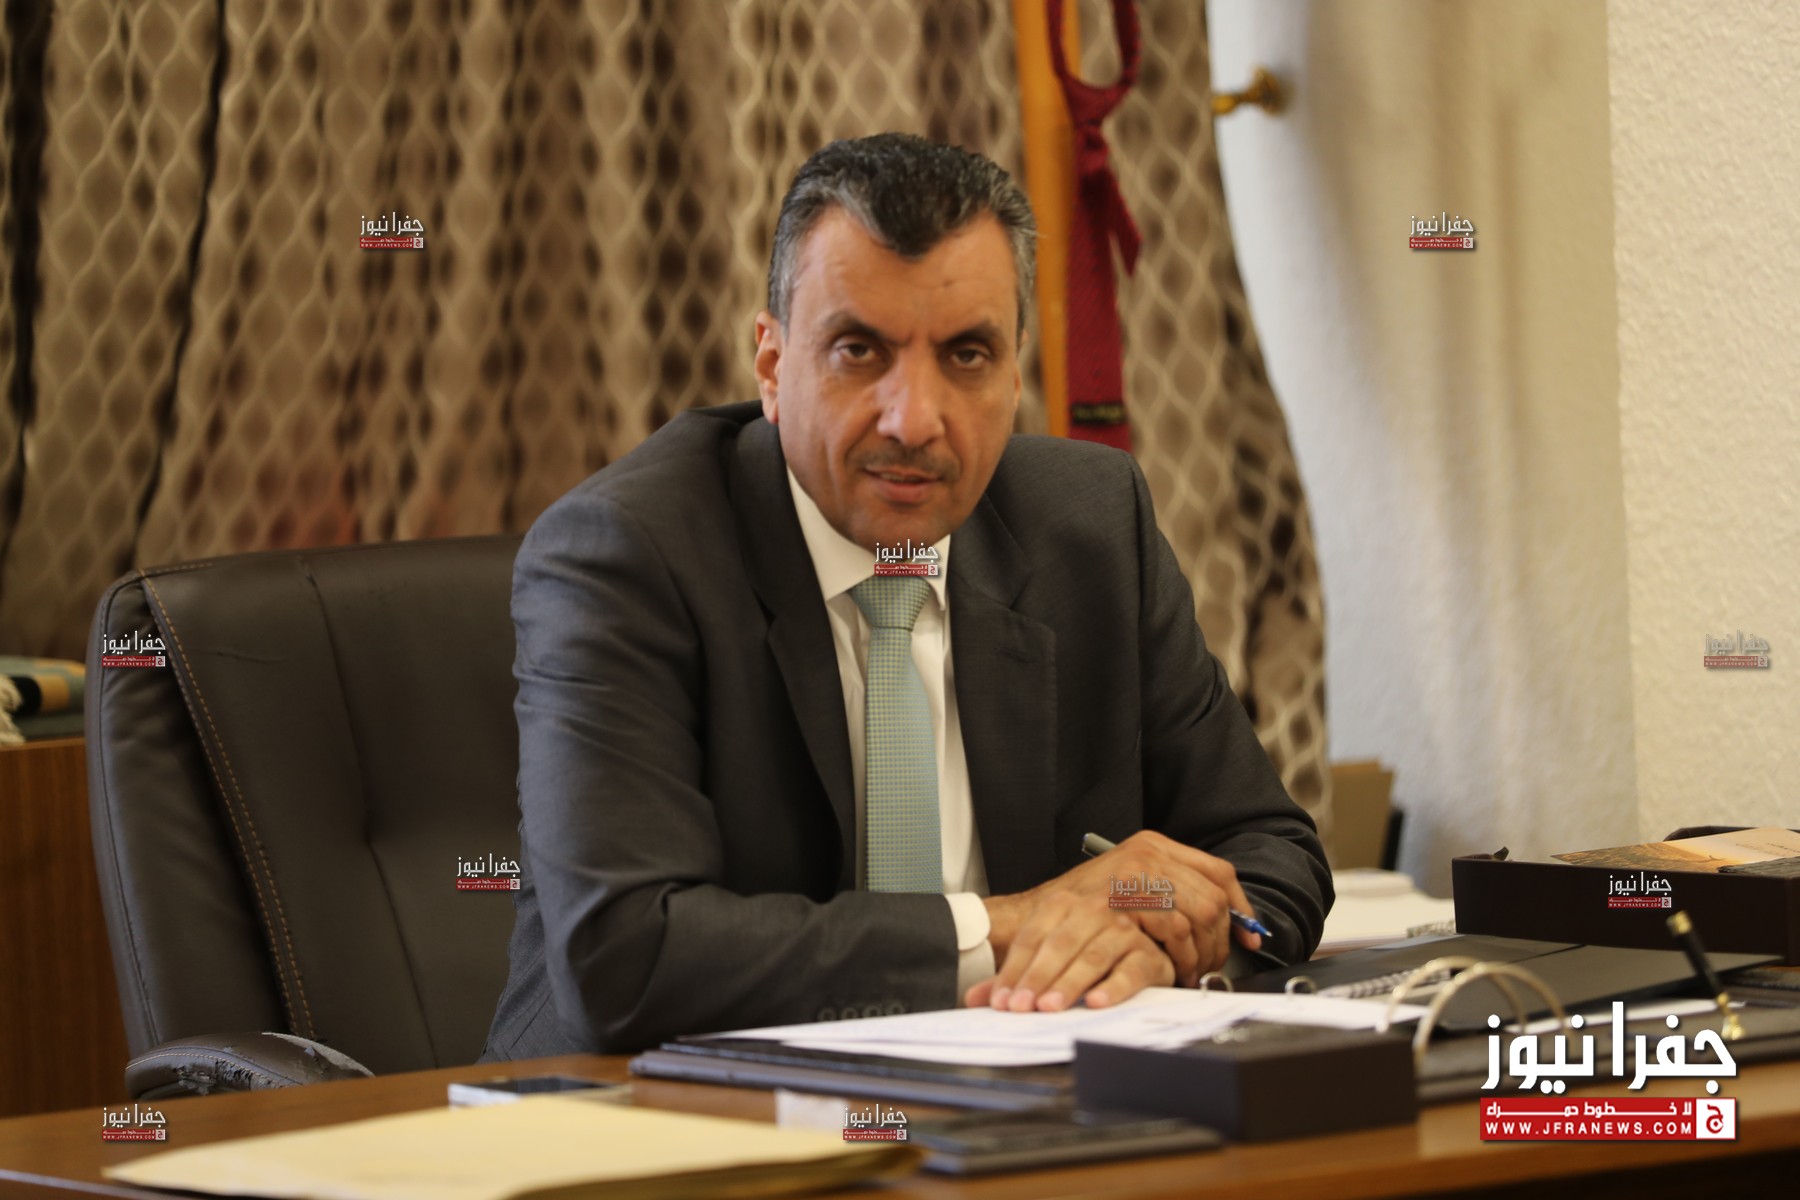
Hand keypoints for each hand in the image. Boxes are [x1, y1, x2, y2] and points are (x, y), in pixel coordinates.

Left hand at [964, 902, 1175, 1010]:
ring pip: (1093, 957)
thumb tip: (974, 998)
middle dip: (1037, 978)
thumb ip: (1013, 977)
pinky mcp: (1148, 956)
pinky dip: (1113, 988)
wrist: (1140, 948)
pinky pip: (1131, 971)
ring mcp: (1124, 931)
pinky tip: (1097, 1002)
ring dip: (1069, 984)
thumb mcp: (1049, 960)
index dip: (1012, 971)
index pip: (1031, 939)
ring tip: (1050, 1007)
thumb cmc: (1089, 952)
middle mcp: (1094, 911)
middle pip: (1059, 945)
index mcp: (1063, 905)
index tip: (999, 1001)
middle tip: (1021, 1007)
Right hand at [970, 831, 1261, 1009]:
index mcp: (1152, 846)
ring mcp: (1137, 874)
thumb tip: (1232, 920)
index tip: (1250, 937)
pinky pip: (1176, 929)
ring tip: (1191, 974)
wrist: (1032, 917)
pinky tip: (1176, 973)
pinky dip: (1183, 957)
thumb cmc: (1080, 909)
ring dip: (1201, 953)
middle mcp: (1148, 854)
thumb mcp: (1129, 885)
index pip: (1216, 871)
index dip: (1240, 908)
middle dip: (1219, 941)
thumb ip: (1170, 893)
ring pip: (1199, 914)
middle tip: (1210, 967)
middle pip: (1212, 896)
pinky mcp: (1127, 898)